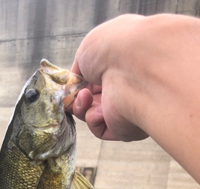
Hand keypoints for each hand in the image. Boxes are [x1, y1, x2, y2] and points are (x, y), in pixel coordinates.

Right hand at [65, 17, 148, 141]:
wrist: (132, 67)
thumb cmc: (113, 48)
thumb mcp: (88, 48)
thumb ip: (80, 67)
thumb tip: (75, 82)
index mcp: (119, 64)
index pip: (95, 79)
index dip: (78, 84)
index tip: (67, 85)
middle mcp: (124, 86)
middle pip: (91, 99)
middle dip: (77, 97)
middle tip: (73, 93)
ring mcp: (126, 107)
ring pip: (92, 114)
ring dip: (82, 106)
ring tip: (86, 97)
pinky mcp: (125, 127)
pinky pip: (100, 129)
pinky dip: (93, 119)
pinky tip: (99, 110)